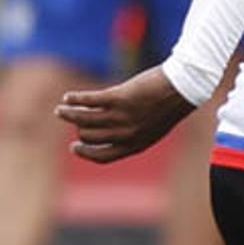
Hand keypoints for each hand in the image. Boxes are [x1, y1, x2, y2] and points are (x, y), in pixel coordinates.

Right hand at [55, 67, 193, 162]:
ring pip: (85, 120)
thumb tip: (113, 134)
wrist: (182, 87)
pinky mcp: (119, 98)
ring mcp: (122, 116)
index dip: (85, 153)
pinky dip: (76, 100)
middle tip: (70, 118)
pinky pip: (90, 101)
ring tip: (60, 109)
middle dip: (77, 129)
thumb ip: (134, 134)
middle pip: (90, 137)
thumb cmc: (168, 105)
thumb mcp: (153, 127)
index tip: (74, 146)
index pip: (102, 157)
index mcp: (135, 145)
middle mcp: (126, 134)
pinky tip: (68, 97)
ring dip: (69, 114)